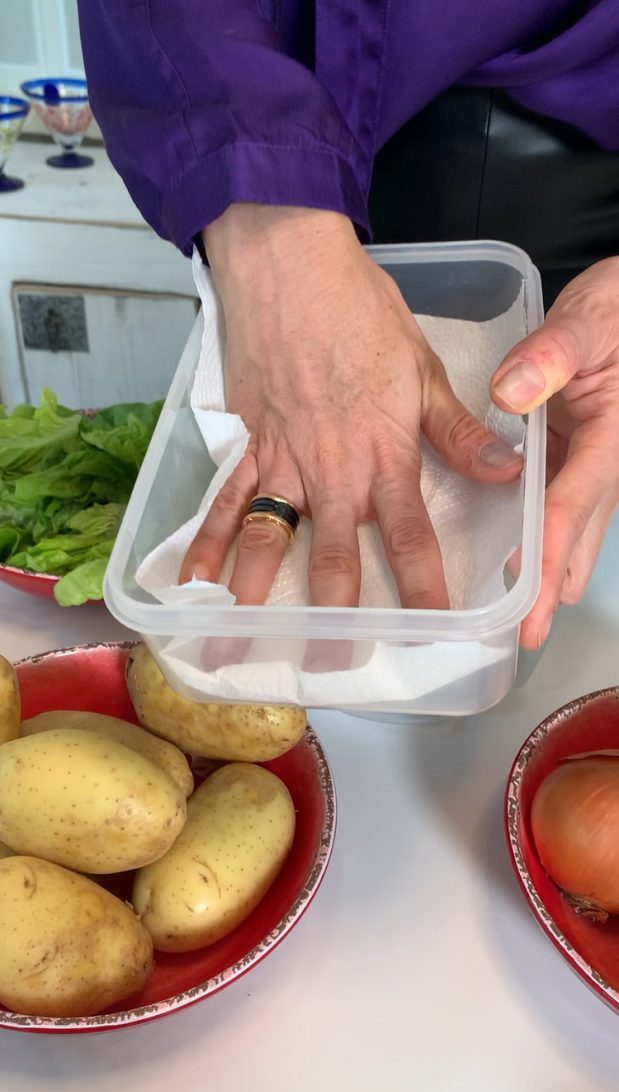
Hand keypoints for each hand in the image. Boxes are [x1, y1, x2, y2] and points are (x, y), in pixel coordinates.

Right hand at [180, 204, 522, 606]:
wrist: (289, 266)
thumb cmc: (359, 310)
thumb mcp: (422, 368)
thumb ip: (456, 430)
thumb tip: (505, 470)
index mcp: (382, 455)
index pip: (409, 537)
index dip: (423, 588)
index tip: (431, 630)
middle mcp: (330, 471)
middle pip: (333, 557)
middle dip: (335, 616)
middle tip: (332, 663)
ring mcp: (280, 460)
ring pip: (269, 539)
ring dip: (255, 596)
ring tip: (242, 643)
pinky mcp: (244, 442)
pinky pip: (222, 500)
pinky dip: (205, 542)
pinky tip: (192, 582)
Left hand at [490, 258, 618, 648]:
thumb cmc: (615, 311)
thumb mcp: (587, 320)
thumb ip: (551, 354)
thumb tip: (510, 394)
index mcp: (611, 440)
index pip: (572, 509)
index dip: (548, 561)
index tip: (531, 610)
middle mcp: (608, 464)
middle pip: (580, 541)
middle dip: (552, 590)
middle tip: (522, 636)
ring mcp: (596, 466)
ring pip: (578, 534)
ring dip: (551, 572)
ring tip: (521, 616)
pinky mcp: (581, 460)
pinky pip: (565, 510)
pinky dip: (547, 540)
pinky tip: (521, 560)